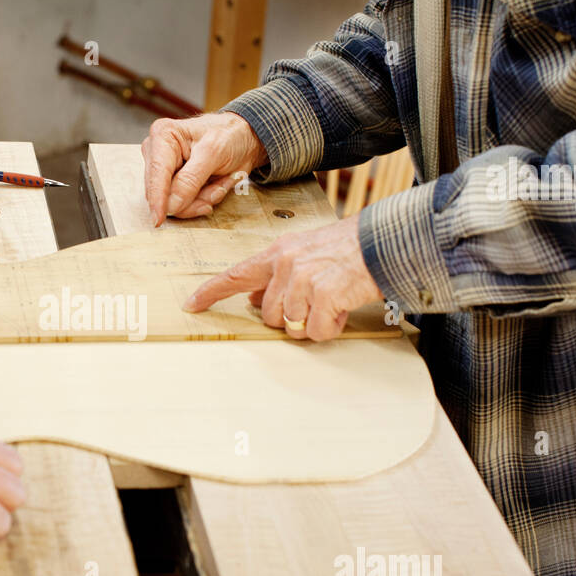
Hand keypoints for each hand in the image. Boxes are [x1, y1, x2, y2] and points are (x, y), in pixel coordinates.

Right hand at [140, 112, 267, 225]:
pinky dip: (203, 200)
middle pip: (163, 193)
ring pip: (174, 203)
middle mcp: (158, 154)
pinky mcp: (175, 185)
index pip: (156, 173)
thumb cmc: (230, 135)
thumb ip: (191, 180)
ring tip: (219, 184)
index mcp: (163, 136)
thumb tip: (171, 204)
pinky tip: (215, 187)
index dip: (157, 198)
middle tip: (216, 190)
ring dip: (201, 200)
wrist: (244, 140)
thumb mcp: (214, 153)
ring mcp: (166, 172)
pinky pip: (184, 205)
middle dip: (192, 198)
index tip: (158, 219)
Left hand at [183, 214, 383, 341]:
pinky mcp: (324, 296)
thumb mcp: (307, 253)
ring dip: (312, 324)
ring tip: (333, 303)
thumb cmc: (349, 250)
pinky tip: (342, 309)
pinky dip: (330, 328)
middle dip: (290, 318)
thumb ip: (279, 274)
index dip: (211, 292)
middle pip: (268, 315)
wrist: (385, 243)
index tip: (191, 304)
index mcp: (279, 252)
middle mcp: (286, 264)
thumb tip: (254, 298)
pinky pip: (316, 332)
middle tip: (317, 303)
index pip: (236, 275)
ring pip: (291, 326)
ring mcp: (303, 280)